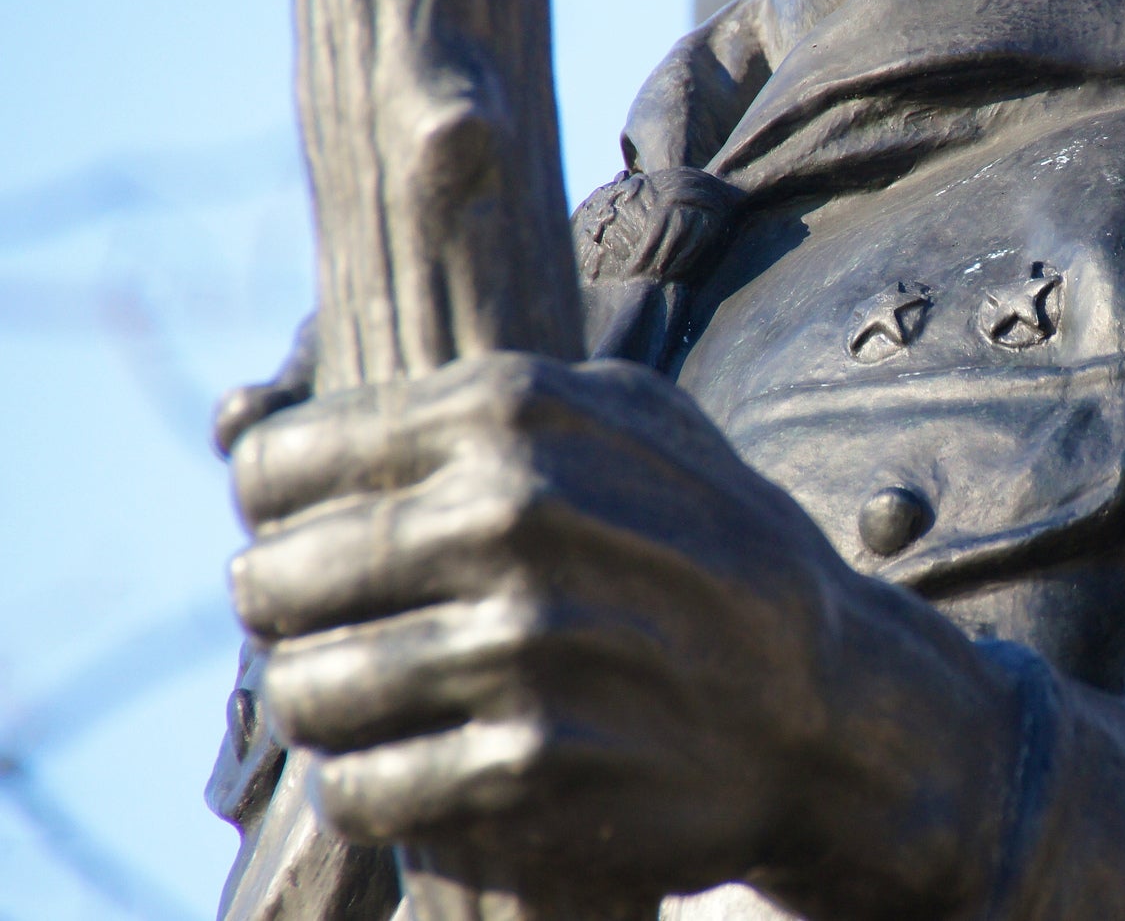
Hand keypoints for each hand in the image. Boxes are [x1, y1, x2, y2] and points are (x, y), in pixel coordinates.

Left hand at [227, 353, 1017, 909]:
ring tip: (367, 700)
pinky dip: (370, 787)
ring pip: (306, 691)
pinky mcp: (535, 766)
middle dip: (289, 613)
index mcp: (519, 412)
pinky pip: (363, 790)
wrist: (825, 702)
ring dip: (321, 704)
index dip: (279, 512)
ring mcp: (527, 643)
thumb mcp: (625, 420)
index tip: (316, 536)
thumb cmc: (700, 548)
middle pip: (273, 580)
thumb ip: (458, 399)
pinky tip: (414, 766)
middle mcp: (515, 514)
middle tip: (335, 629)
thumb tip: (234, 416)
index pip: (279, 466)